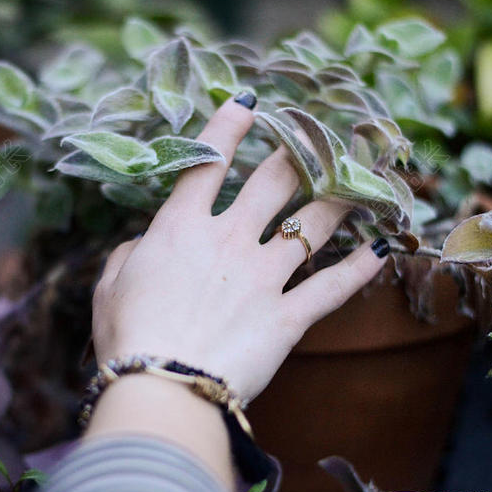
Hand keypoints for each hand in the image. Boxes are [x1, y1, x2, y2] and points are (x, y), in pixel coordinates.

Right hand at [92, 93, 388, 402]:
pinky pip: (331, 287)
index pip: (206, 164)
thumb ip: (128, 256)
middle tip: (318, 136)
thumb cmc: (128, 338)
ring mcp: (262, 277)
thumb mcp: (109, 290)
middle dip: (298, 153)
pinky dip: (359, 268)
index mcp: (180, 229)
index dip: (228, 128)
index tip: (250, 103)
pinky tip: (381, 250)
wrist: (163, 388)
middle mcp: (228, 241)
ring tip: (362, 181)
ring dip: (340, 199)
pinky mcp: (287, 317)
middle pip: (273, 183)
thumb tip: (142, 244)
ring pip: (311, 226)